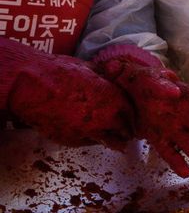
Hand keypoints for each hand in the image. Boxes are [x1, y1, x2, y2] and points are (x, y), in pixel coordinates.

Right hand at [2, 41, 132, 148]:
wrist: (31, 86)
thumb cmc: (59, 72)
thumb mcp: (89, 69)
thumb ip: (105, 78)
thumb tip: (111, 76)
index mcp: (115, 99)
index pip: (133, 114)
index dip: (132, 116)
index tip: (131, 118)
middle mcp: (106, 118)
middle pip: (126, 131)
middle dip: (126, 131)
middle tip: (124, 130)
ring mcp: (90, 132)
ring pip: (110, 142)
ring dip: (112, 140)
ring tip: (111, 137)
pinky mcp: (72, 141)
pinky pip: (88, 142)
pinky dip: (90, 139)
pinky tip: (86, 132)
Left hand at [94, 45, 188, 176]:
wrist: (118, 89)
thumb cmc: (136, 79)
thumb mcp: (144, 75)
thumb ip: (158, 83)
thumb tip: (174, 92)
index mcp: (181, 93)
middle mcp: (181, 112)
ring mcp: (170, 126)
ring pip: (186, 140)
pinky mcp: (157, 137)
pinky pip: (168, 151)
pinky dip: (177, 162)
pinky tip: (186, 173)